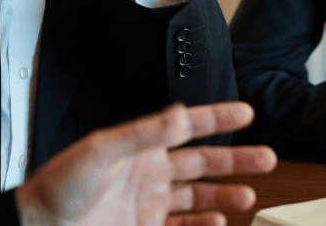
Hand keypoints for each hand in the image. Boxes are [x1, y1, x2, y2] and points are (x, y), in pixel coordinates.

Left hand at [14, 102, 277, 225]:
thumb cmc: (59, 186)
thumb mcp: (102, 150)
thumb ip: (143, 133)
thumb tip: (179, 115)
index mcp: (140, 147)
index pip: (186, 127)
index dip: (216, 118)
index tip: (245, 112)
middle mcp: (148, 172)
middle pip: (202, 163)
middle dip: (236, 160)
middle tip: (266, 158)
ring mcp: (148, 203)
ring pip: (198, 197)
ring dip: (224, 195)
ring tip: (248, 195)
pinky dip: (203, 225)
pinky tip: (218, 222)